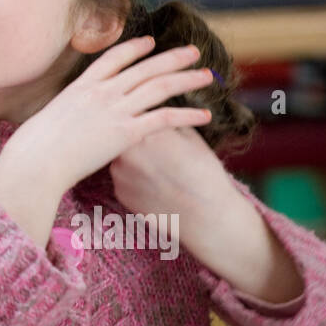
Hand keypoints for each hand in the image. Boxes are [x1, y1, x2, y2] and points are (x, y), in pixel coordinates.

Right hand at [5, 37, 214, 191]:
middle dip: (172, 58)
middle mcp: (102, 91)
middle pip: (145, 67)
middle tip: (193, 51)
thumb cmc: (35, 146)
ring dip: (187, 79)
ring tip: (208, 75)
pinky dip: (187, 115)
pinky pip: (164, 118)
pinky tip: (205, 116)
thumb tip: (69, 119)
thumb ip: (68, 112)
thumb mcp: (49, 117)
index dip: (135, 48)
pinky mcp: (126, 132)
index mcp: (82, 85)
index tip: (150, 43)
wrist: (36, 159)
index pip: (114, 58)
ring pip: (160, 87)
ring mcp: (115, 109)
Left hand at [111, 126, 303, 302]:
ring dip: (132, 155)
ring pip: (119, 154)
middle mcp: (125, 149)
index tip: (152, 118)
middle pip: (122, 132)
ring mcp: (118, 173)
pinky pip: (122, 176)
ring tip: (159, 166)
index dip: (144, 114)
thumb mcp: (189, 135)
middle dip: (134, 133)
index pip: (135, 111)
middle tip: (156, 144)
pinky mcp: (118, 192)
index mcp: (146, 130)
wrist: (207, 216)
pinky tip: (154, 182)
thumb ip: (165, 119)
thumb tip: (153, 108)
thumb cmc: (204, 172)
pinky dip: (133, 176)